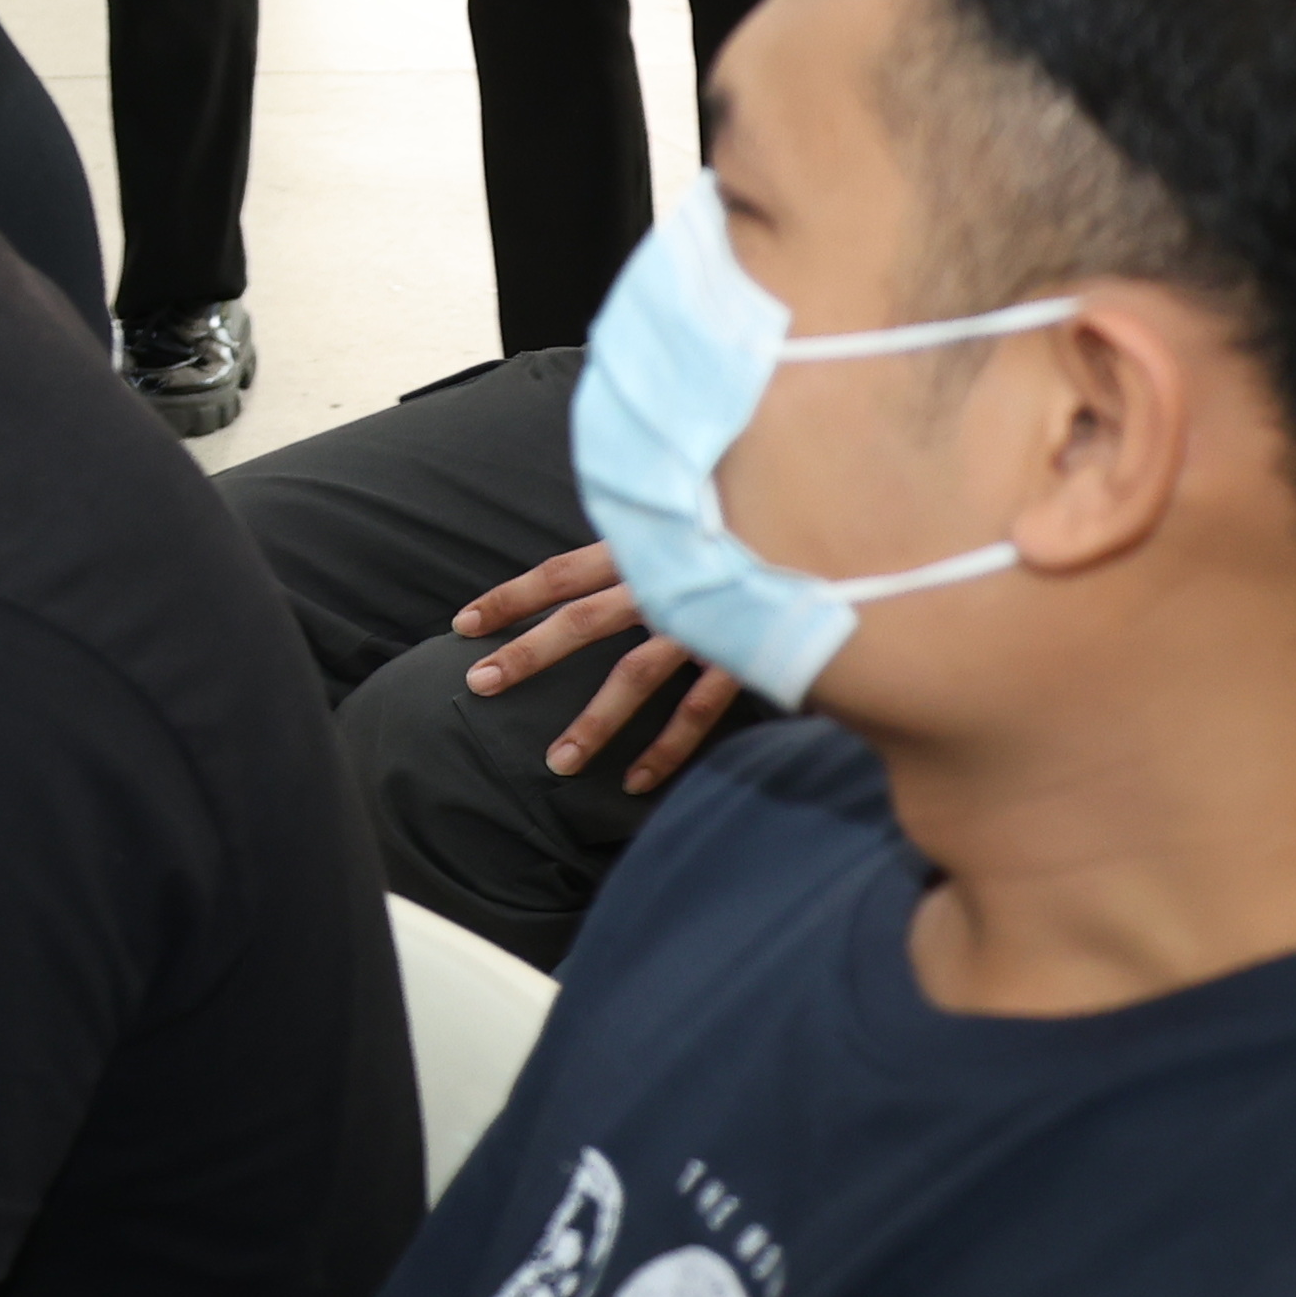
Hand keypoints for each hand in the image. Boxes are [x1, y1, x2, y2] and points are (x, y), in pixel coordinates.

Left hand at [456, 540, 744, 795]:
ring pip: (635, 676)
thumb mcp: (692, 514)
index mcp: (647, 545)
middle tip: (478, 684)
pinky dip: (667, 749)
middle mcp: (667, 580)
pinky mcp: (745, 652)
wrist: (834, 518)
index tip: (462, 624)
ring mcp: (705, 619)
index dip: (511, 597)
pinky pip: (699, 711)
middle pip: (581, 619)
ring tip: (555, 764)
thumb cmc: (752, 515)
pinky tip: (634, 782)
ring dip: (593, 722)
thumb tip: (613, 557)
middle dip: (528, 654)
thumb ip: (649, 540)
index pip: (562, 572)